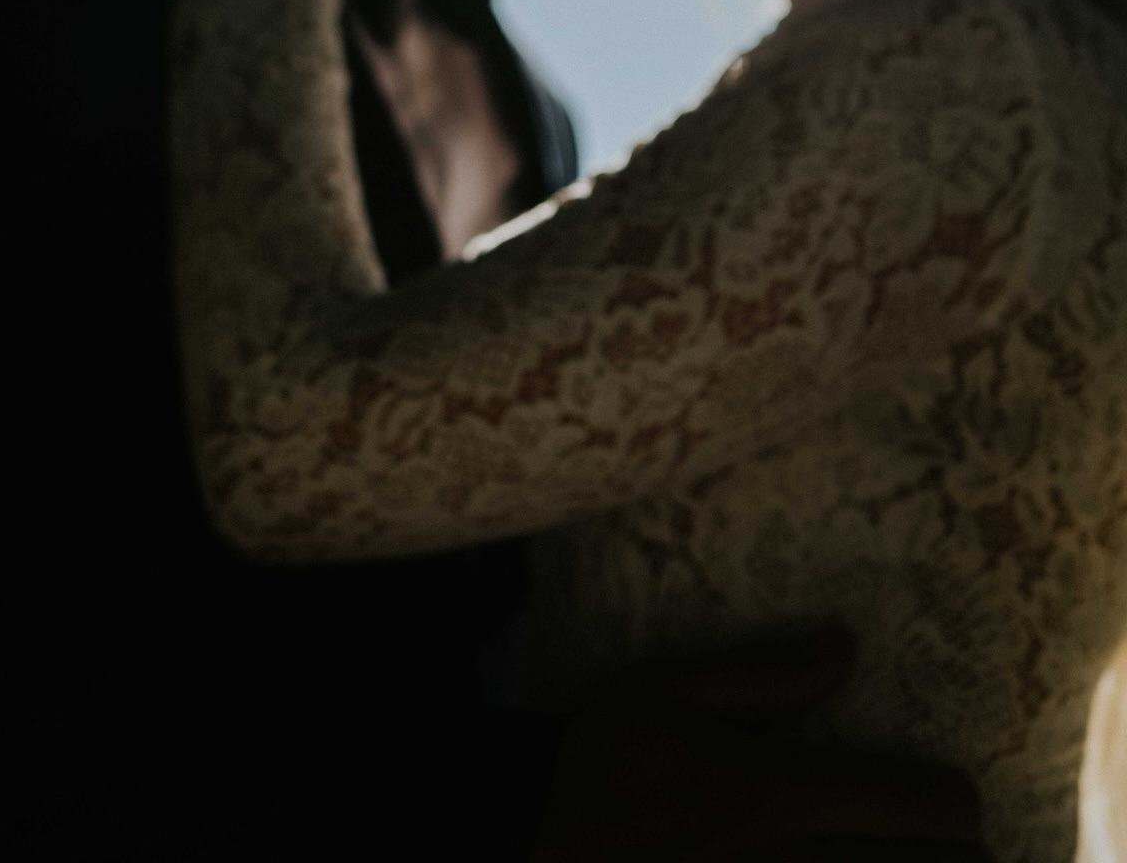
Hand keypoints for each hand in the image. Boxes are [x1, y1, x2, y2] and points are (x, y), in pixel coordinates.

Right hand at [532, 626, 986, 862]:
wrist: (526, 836)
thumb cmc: (597, 757)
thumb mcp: (668, 690)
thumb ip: (763, 674)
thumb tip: (843, 644)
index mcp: (766, 793)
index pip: (893, 802)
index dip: (946, 804)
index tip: (958, 800)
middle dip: (945, 858)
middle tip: (956, 848)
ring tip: (907, 861)